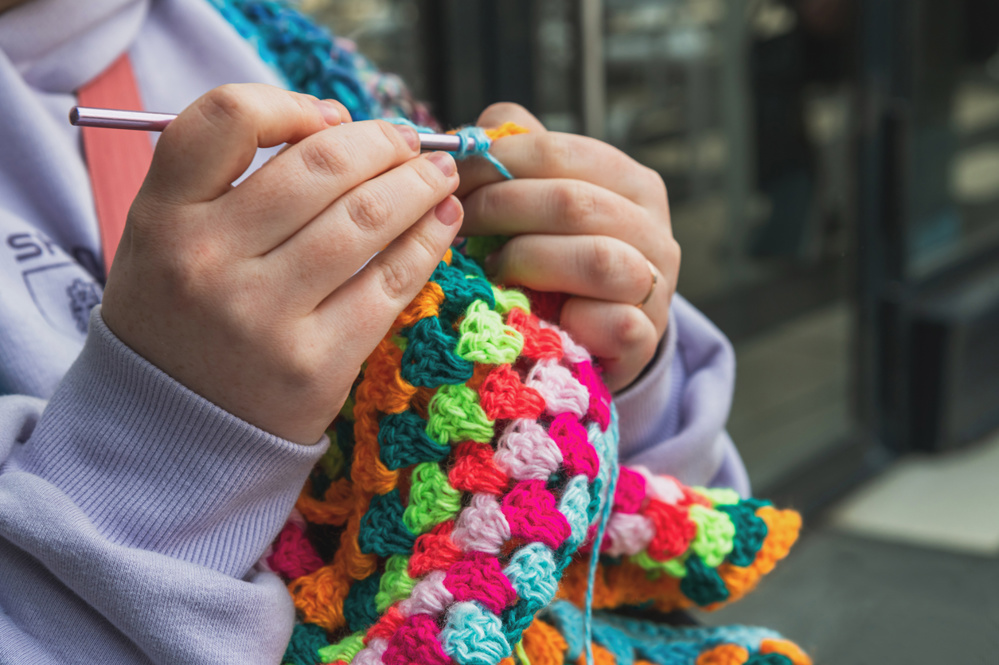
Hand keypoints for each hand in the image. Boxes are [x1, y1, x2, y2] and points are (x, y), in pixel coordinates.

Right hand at [102, 84, 461, 443]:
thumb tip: (338, 129)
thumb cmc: (183, 318)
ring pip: (364, 220)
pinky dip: (427, 243)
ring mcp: (263, 316)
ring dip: (418, 185)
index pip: (225, 119)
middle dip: (381, 143)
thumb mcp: (167, 240)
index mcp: (162, 218)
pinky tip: (444, 222)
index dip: (291, 104)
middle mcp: (207, 261)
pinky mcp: (315, 364)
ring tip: (439, 174)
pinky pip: (388, 283)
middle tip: (410, 142)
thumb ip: (230, 180)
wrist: (174, 431)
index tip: (330, 118)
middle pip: (318, 167)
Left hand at [456, 104, 679, 391]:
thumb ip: (515, 162)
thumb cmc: (560, 264)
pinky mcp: (646, 337)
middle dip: (501, 209)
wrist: (600, 337)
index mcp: (629, 183)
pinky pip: (612, 322)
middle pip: (573, 202)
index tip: (451, 180)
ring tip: (492, 269)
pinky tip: (533, 314)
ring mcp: (655, 284)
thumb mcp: (543, 205)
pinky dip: (568, 317)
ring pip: (597, 258)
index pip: (559, 152)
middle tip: (459, 224)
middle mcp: (652, 229)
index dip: (497, 162)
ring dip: (530, 261)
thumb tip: (468, 136)